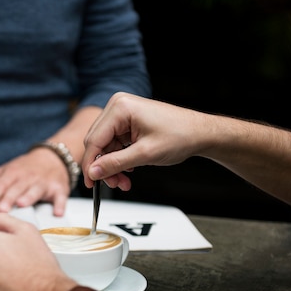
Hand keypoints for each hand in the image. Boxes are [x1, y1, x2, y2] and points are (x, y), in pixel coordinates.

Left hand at [0, 148, 69, 215]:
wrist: (52, 157)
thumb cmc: (23, 168)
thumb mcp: (2, 173)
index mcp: (11, 174)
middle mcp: (26, 177)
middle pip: (15, 188)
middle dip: (8, 198)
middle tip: (1, 210)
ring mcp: (43, 182)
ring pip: (35, 190)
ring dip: (29, 197)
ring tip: (22, 204)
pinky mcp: (58, 188)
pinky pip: (60, 196)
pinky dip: (59, 204)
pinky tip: (57, 212)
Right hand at [81, 92, 203, 190]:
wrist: (200, 133)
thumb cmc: (180, 135)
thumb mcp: (145, 154)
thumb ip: (115, 164)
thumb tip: (93, 172)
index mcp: (120, 108)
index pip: (94, 140)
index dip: (90, 164)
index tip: (90, 182)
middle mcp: (118, 107)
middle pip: (97, 143)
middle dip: (104, 167)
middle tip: (114, 183)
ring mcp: (122, 114)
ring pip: (105, 147)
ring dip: (112, 166)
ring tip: (124, 180)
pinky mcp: (127, 123)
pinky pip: (114, 144)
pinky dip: (118, 160)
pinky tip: (128, 170)